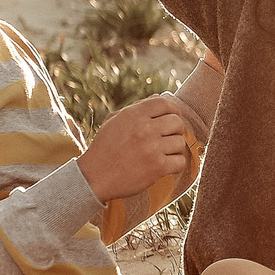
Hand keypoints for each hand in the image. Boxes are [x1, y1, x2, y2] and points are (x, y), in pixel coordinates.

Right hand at [78, 94, 192, 199]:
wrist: (94, 178)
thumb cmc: (104, 149)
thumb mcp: (114, 122)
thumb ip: (137, 108)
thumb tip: (160, 96)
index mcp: (134, 115)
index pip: (165, 103)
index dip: (173, 110)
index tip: (171, 118)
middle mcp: (144, 129)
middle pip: (177, 122)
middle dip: (175, 130)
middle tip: (167, 138)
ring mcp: (152, 148)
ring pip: (180, 142)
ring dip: (174, 149)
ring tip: (164, 153)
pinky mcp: (158, 168)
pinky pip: (180, 162)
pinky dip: (176, 165)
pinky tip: (166, 166)